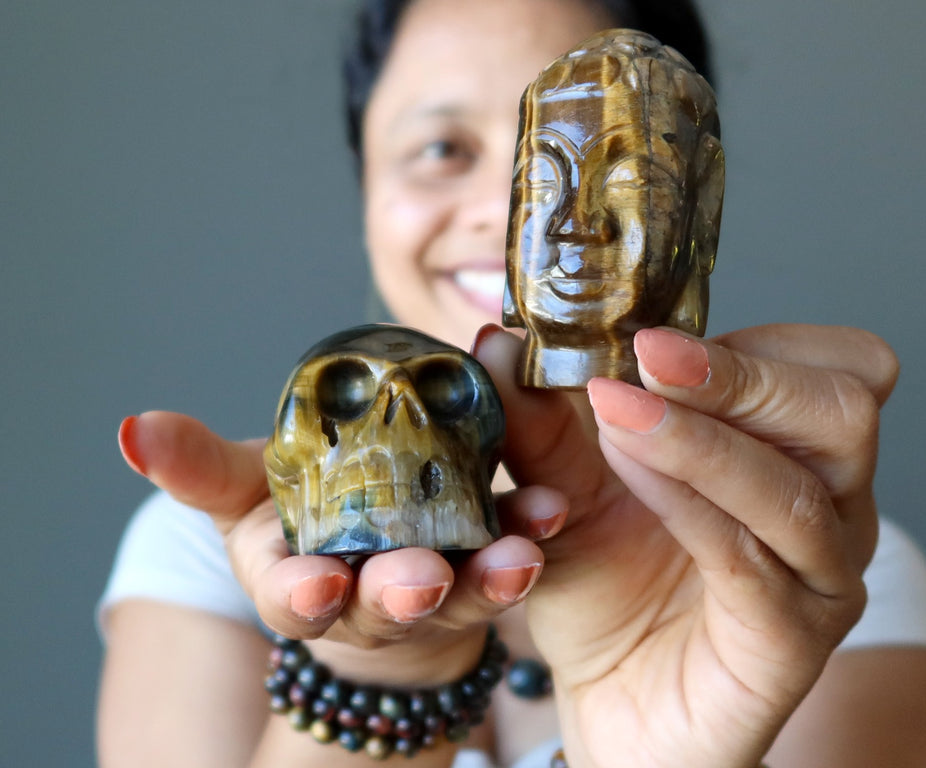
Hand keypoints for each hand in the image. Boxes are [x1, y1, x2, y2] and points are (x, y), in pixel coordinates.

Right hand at [117, 410, 566, 680]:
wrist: (366, 543)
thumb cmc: (301, 514)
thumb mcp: (244, 490)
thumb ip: (199, 466)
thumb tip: (133, 428)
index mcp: (299, 582)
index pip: (296, 599)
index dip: (303, 595)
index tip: (317, 587)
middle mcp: (369, 599)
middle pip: (386, 604)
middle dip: (404, 592)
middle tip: (426, 578)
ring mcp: (435, 590)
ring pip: (464, 589)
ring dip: (493, 573)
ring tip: (522, 552)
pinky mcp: (486, 566)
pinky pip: (512, 553)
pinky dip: (533, 533)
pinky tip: (554, 508)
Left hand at [472, 323, 897, 767]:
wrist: (612, 700)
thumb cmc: (608, 587)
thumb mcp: (564, 486)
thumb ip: (541, 418)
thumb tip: (501, 340)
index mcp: (794, 450)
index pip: (830, 366)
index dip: (753, 341)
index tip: (652, 331)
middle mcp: (830, 506)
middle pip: (842, 410)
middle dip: (739, 374)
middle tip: (648, 355)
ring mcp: (820, 577)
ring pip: (795, 486)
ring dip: (700, 438)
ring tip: (617, 411)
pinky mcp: (792, 641)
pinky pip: (753, 561)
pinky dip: (690, 503)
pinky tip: (631, 471)